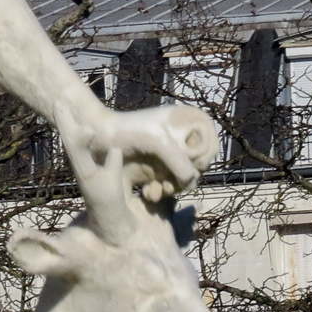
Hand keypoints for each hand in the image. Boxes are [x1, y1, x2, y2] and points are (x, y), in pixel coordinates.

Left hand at [69, 102, 217, 200]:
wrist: (100, 138)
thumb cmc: (128, 132)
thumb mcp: (159, 144)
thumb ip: (181, 163)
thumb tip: (191, 181)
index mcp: (186, 119)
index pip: (211, 144)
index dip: (201, 157)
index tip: (186, 160)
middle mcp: (181, 135)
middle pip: (201, 165)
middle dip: (186, 176)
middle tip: (169, 183)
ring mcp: (171, 152)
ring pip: (188, 178)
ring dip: (174, 187)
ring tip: (158, 189)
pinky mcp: (160, 166)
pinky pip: (173, 184)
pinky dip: (164, 189)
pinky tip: (150, 192)